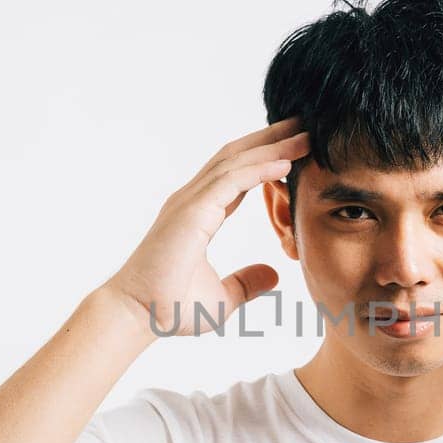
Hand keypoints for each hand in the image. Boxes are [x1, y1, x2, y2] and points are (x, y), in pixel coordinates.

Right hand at [105, 117, 309, 336]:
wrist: (138, 317)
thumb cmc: (169, 309)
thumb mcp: (223, 297)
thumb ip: (247, 283)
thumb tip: (274, 275)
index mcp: (199, 215)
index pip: (237, 177)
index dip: (265, 160)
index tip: (295, 151)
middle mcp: (193, 201)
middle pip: (236, 158)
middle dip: (270, 140)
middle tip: (304, 125)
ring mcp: (190, 203)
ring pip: (235, 162)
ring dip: (271, 147)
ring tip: (304, 136)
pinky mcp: (192, 212)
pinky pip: (231, 181)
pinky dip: (259, 168)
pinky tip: (284, 163)